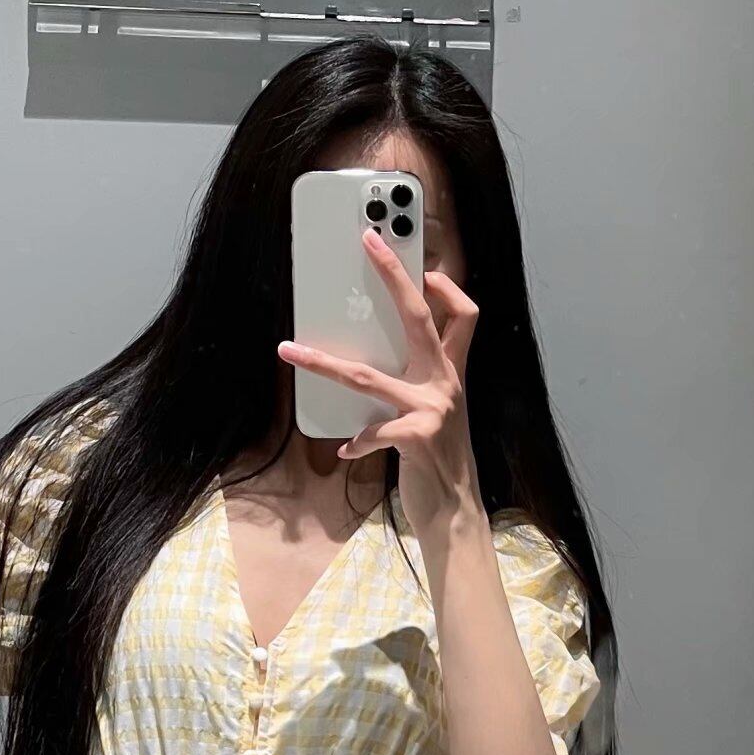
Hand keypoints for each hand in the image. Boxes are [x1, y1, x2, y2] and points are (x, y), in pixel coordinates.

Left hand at [276, 228, 482, 538]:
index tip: (423, 267)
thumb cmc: (437, 460)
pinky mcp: (418, 437)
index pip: (463, 315)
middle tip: (369, 243)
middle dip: (393, 276)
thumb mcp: (434, 413)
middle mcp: (445, 383)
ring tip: (290, 352)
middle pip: (420, 317)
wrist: (455, 511)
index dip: (447, 287)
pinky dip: (356, 441)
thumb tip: (377, 360)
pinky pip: (375, 432)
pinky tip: (345, 451)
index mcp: (449, 373)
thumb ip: (416, 384)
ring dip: (322, 363)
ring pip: (367, 375)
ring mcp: (434, 409)